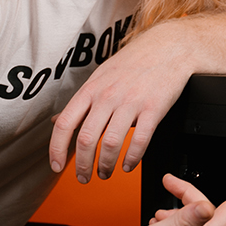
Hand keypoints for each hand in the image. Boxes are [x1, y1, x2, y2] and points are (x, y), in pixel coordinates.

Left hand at [49, 20, 198, 181]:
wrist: (168, 47)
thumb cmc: (133, 62)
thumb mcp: (100, 77)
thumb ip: (80, 102)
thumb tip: (59, 120)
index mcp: (91, 89)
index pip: (65, 123)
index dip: (57, 148)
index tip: (57, 165)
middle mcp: (108, 96)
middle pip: (86, 139)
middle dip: (82, 165)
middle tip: (85, 177)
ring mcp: (131, 102)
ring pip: (110, 144)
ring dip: (105, 165)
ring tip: (106, 172)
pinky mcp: (153, 109)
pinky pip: (139, 141)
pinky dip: (132, 159)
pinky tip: (129, 165)